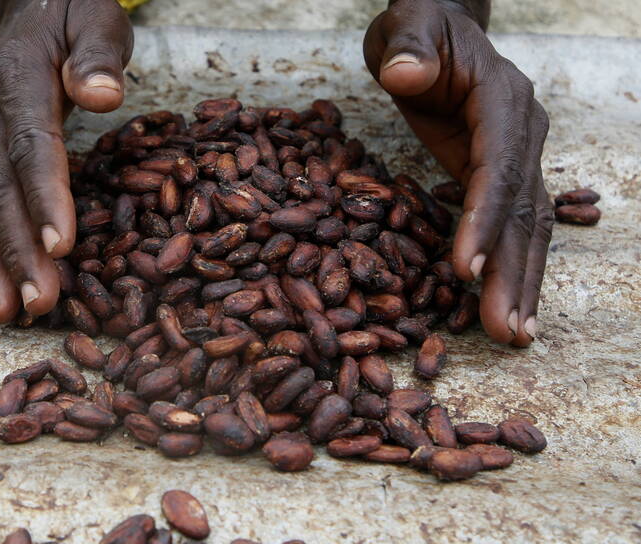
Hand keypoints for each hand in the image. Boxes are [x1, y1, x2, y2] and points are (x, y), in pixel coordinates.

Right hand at [0, 0, 132, 322]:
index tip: (63, 245)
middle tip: (36, 301)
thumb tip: (103, 95)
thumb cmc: (73, 16)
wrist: (32, 7)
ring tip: (4, 313)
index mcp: (18, 76)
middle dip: (17, 248)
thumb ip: (97, 54)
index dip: (46, 195)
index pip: (32, 143)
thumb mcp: (95, 19)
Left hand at [364, 0, 552, 346]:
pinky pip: (513, 223)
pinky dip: (512, 264)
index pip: (497, 165)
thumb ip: (407, 48)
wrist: (439, 27)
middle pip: (523, 207)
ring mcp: (518, 152)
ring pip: (528, 225)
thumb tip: (404, 75)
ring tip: (515, 334)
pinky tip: (508, 303)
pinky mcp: (503, 171)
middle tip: (506, 330)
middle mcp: (522, 130)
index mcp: (502, 98)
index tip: (467, 268)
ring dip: (522, 280)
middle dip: (514, 270)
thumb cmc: (418, 29)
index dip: (484, 218)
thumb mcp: (405, 26)